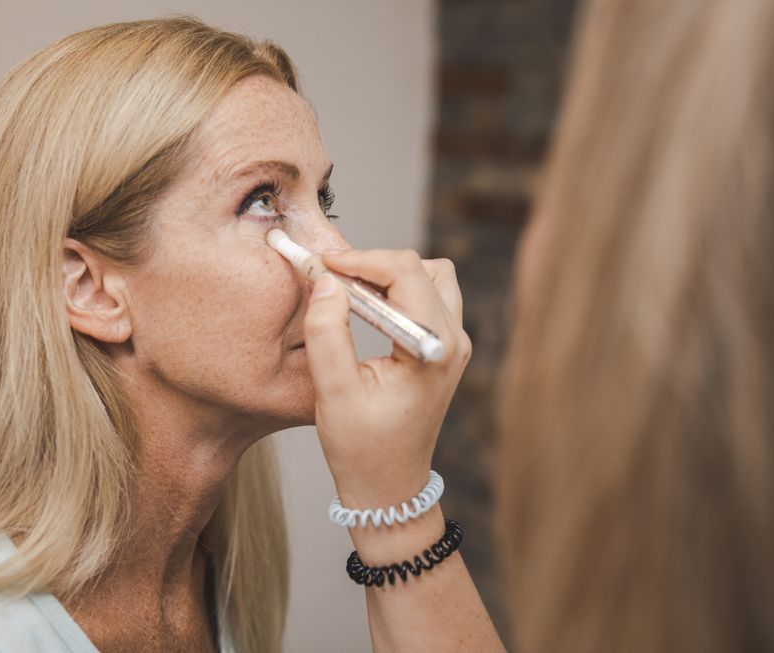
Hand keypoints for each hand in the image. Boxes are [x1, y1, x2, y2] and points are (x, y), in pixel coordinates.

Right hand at [302, 249, 470, 509]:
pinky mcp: (441, 348)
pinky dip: (392, 292)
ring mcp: (452, 344)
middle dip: (374, 264)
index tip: (321, 264)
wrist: (388, 487)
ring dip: (387, 277)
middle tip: (332, 280)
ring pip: (430, 278)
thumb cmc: (362, 449)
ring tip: (348, 296)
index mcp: (434, 350)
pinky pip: (424, 299)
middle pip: (424, 268)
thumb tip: (326, 281)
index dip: (360, 259)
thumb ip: (328, 333)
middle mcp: (453, 342)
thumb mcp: (334, 393)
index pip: (406, 273)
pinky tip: (361, 311)